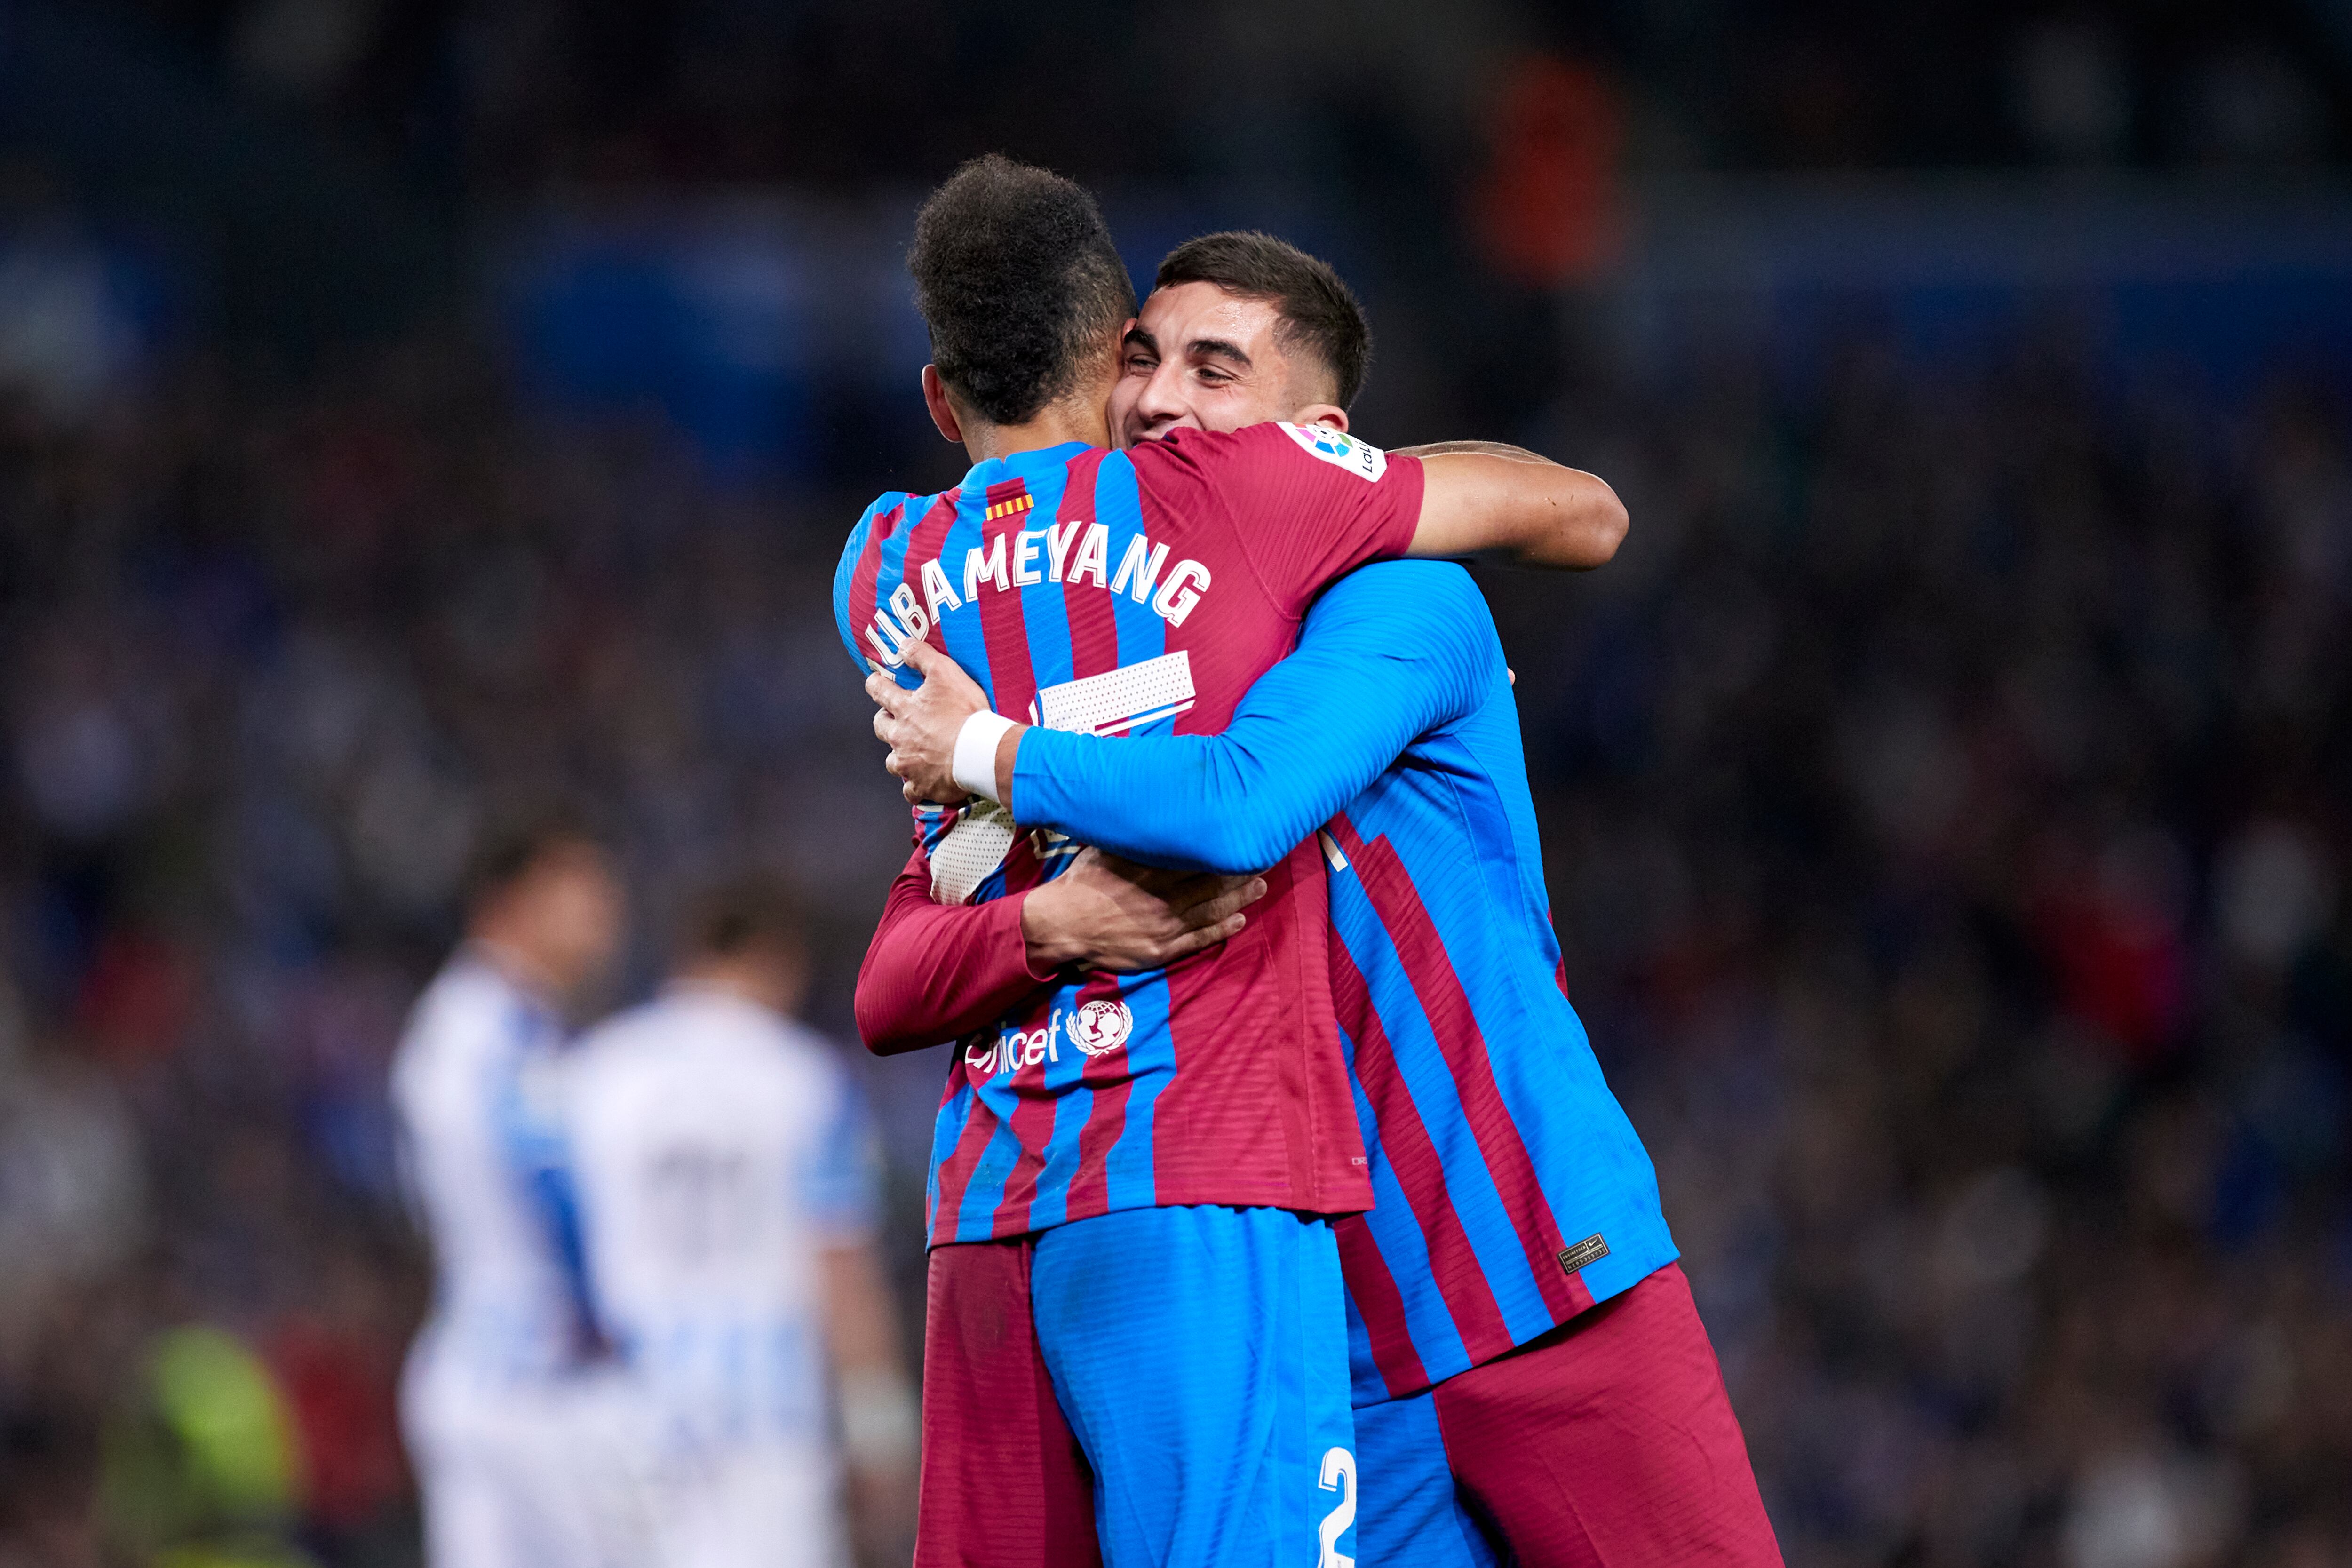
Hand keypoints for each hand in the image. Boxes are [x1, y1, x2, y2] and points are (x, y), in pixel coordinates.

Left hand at [866, 638, 994, 804]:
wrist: (980, 752)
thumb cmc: (965, 713)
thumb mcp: (945, 673)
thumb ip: (922, 656)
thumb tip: (902, 645)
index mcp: (904, 709)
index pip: (878, 691)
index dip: (876, 684)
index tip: (875, 682)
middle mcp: (900, 737)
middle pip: (881, 727)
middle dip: (886, 721)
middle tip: (896, 718)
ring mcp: (909, 764)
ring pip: (892, 761)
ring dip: (899, 755)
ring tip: (911, 752)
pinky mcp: (922, 785)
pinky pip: (910, 790)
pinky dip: (914, 786)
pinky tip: (923, 782)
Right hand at [1020, 848, 1265, 972]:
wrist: (1060, 925)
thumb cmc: (1081, 883)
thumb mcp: (1104, 850)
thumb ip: (1132, 836)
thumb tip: (1149, 808)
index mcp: (1149, 870)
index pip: (1197, 857)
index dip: (1224, 849)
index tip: (1244, 836)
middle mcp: (1162, 897)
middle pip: (1211, 883)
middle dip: (1240, 872)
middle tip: (1266, 859)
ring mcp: (1163, 926)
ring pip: (1210, 911)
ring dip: (1238, 899)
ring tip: (1261, 886)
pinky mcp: (1160, 949)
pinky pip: (1198, 940)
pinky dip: (1221, 930)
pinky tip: (1240, 920)